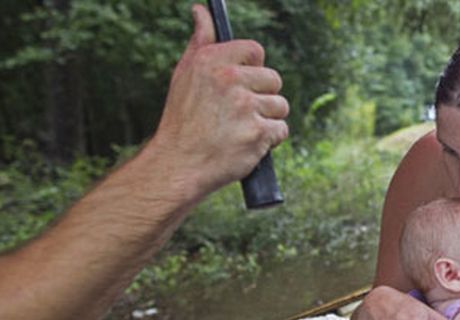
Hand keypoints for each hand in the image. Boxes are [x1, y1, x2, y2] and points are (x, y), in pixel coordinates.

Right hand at [147, 4, 289, 202]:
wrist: (178, 164)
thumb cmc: (183, 120)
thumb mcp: (185, 74)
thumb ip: (201, 41)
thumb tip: (201, 10)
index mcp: (211, 61)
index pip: (256, 50)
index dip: (254, 69)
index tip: (245, 83)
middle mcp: (229, 79)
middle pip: (274, 80)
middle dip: (263, 97)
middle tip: (240, 113)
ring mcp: (245, 107)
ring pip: (280, 106)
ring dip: (268, 119)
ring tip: (242, 129)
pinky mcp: (258, 133)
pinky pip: (281, 130)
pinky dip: (269, 140)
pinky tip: (248, 143)